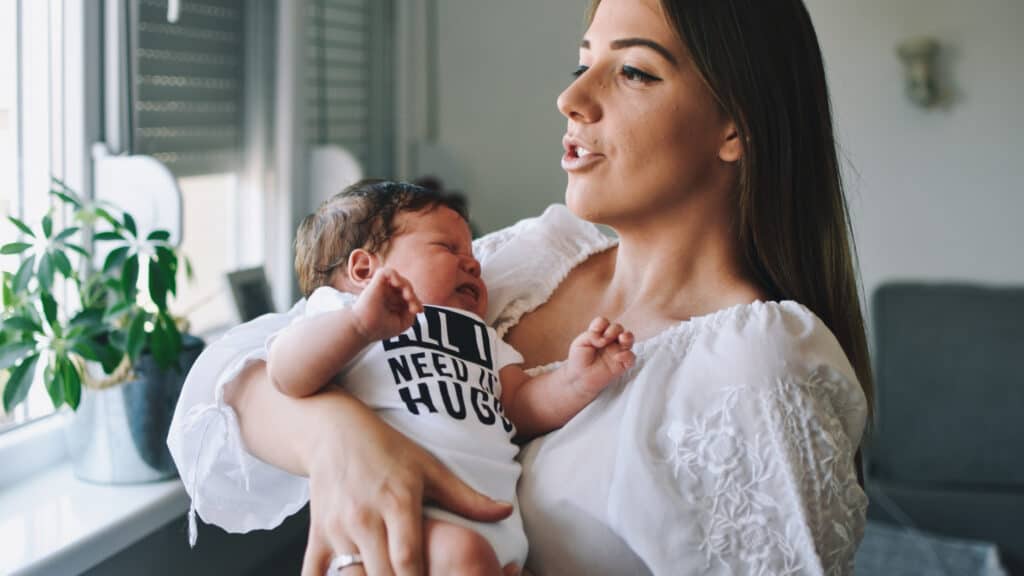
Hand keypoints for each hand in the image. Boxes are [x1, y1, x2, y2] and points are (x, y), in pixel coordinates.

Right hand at [300, 395, 513, 575]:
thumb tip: (506, 511)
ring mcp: (337, 527)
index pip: (408, 557)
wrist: (334, 431)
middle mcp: (365, 517)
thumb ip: (466, 497)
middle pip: (381, 574)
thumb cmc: (388, 449)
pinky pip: (314, 571)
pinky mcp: (316, 532)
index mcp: (398, 503)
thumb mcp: (430, 468)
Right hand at [351, 267, 422, 342]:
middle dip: (413, 295)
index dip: (416, 301)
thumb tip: (419, 301)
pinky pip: (388, 271)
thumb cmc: (381, 327)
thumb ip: (413, 309)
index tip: (418, 311)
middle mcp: (387, 292)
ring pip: (400, 279)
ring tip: (408, 297)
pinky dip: (395, 276)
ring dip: (407, 287)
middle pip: (406, 287)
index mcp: (393, 300)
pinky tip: (397, 285)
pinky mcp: (376, 282)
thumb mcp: (404, 321)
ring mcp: (382, 287)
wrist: (364, 329)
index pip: (409, 295)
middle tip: (413, 307)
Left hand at [567, 316, 634, 395]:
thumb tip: (604, 339)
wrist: (580, 378)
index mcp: (599, 334)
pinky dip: (627, 355)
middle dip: (613, 330)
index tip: (595, 332)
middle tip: (604, 340)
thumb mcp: (580, 343)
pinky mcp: (622, 364)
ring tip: (622, 338)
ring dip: (627, 336)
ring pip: (629, 339)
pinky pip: (631, 357)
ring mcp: (617, 351)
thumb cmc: (579, 359)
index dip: (601, 324)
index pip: (604, 322)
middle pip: (618, 328)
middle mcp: (610, 340)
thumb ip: (591, 335)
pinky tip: (617, 357)